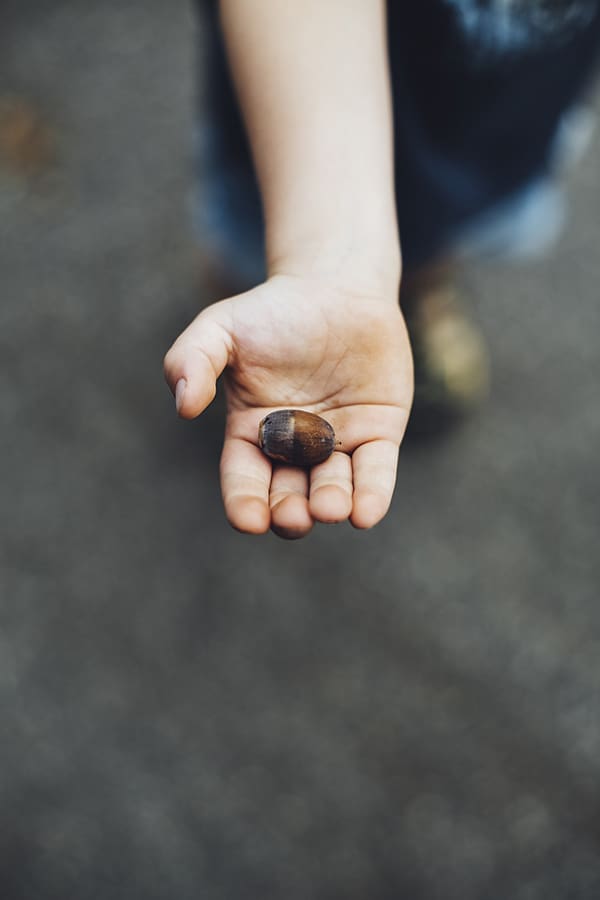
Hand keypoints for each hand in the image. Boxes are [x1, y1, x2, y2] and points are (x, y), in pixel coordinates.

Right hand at [164, 274, 412, 538]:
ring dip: (330, 504)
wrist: (337, 287)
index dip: (245, 503)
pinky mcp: (379, 433)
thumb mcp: (220, 328)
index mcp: (252, 432)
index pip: (245, 479)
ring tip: (329, 508)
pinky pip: (376, 471)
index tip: (249, 521)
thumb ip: (191, 361)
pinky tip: (365, 514)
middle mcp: (295, 447)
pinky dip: (372, 495)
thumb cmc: (272, 310)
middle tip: (294, 516)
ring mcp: (338, 442)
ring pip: (333, 487)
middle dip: (290, 512)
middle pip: (289, 494)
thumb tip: (184, 407)